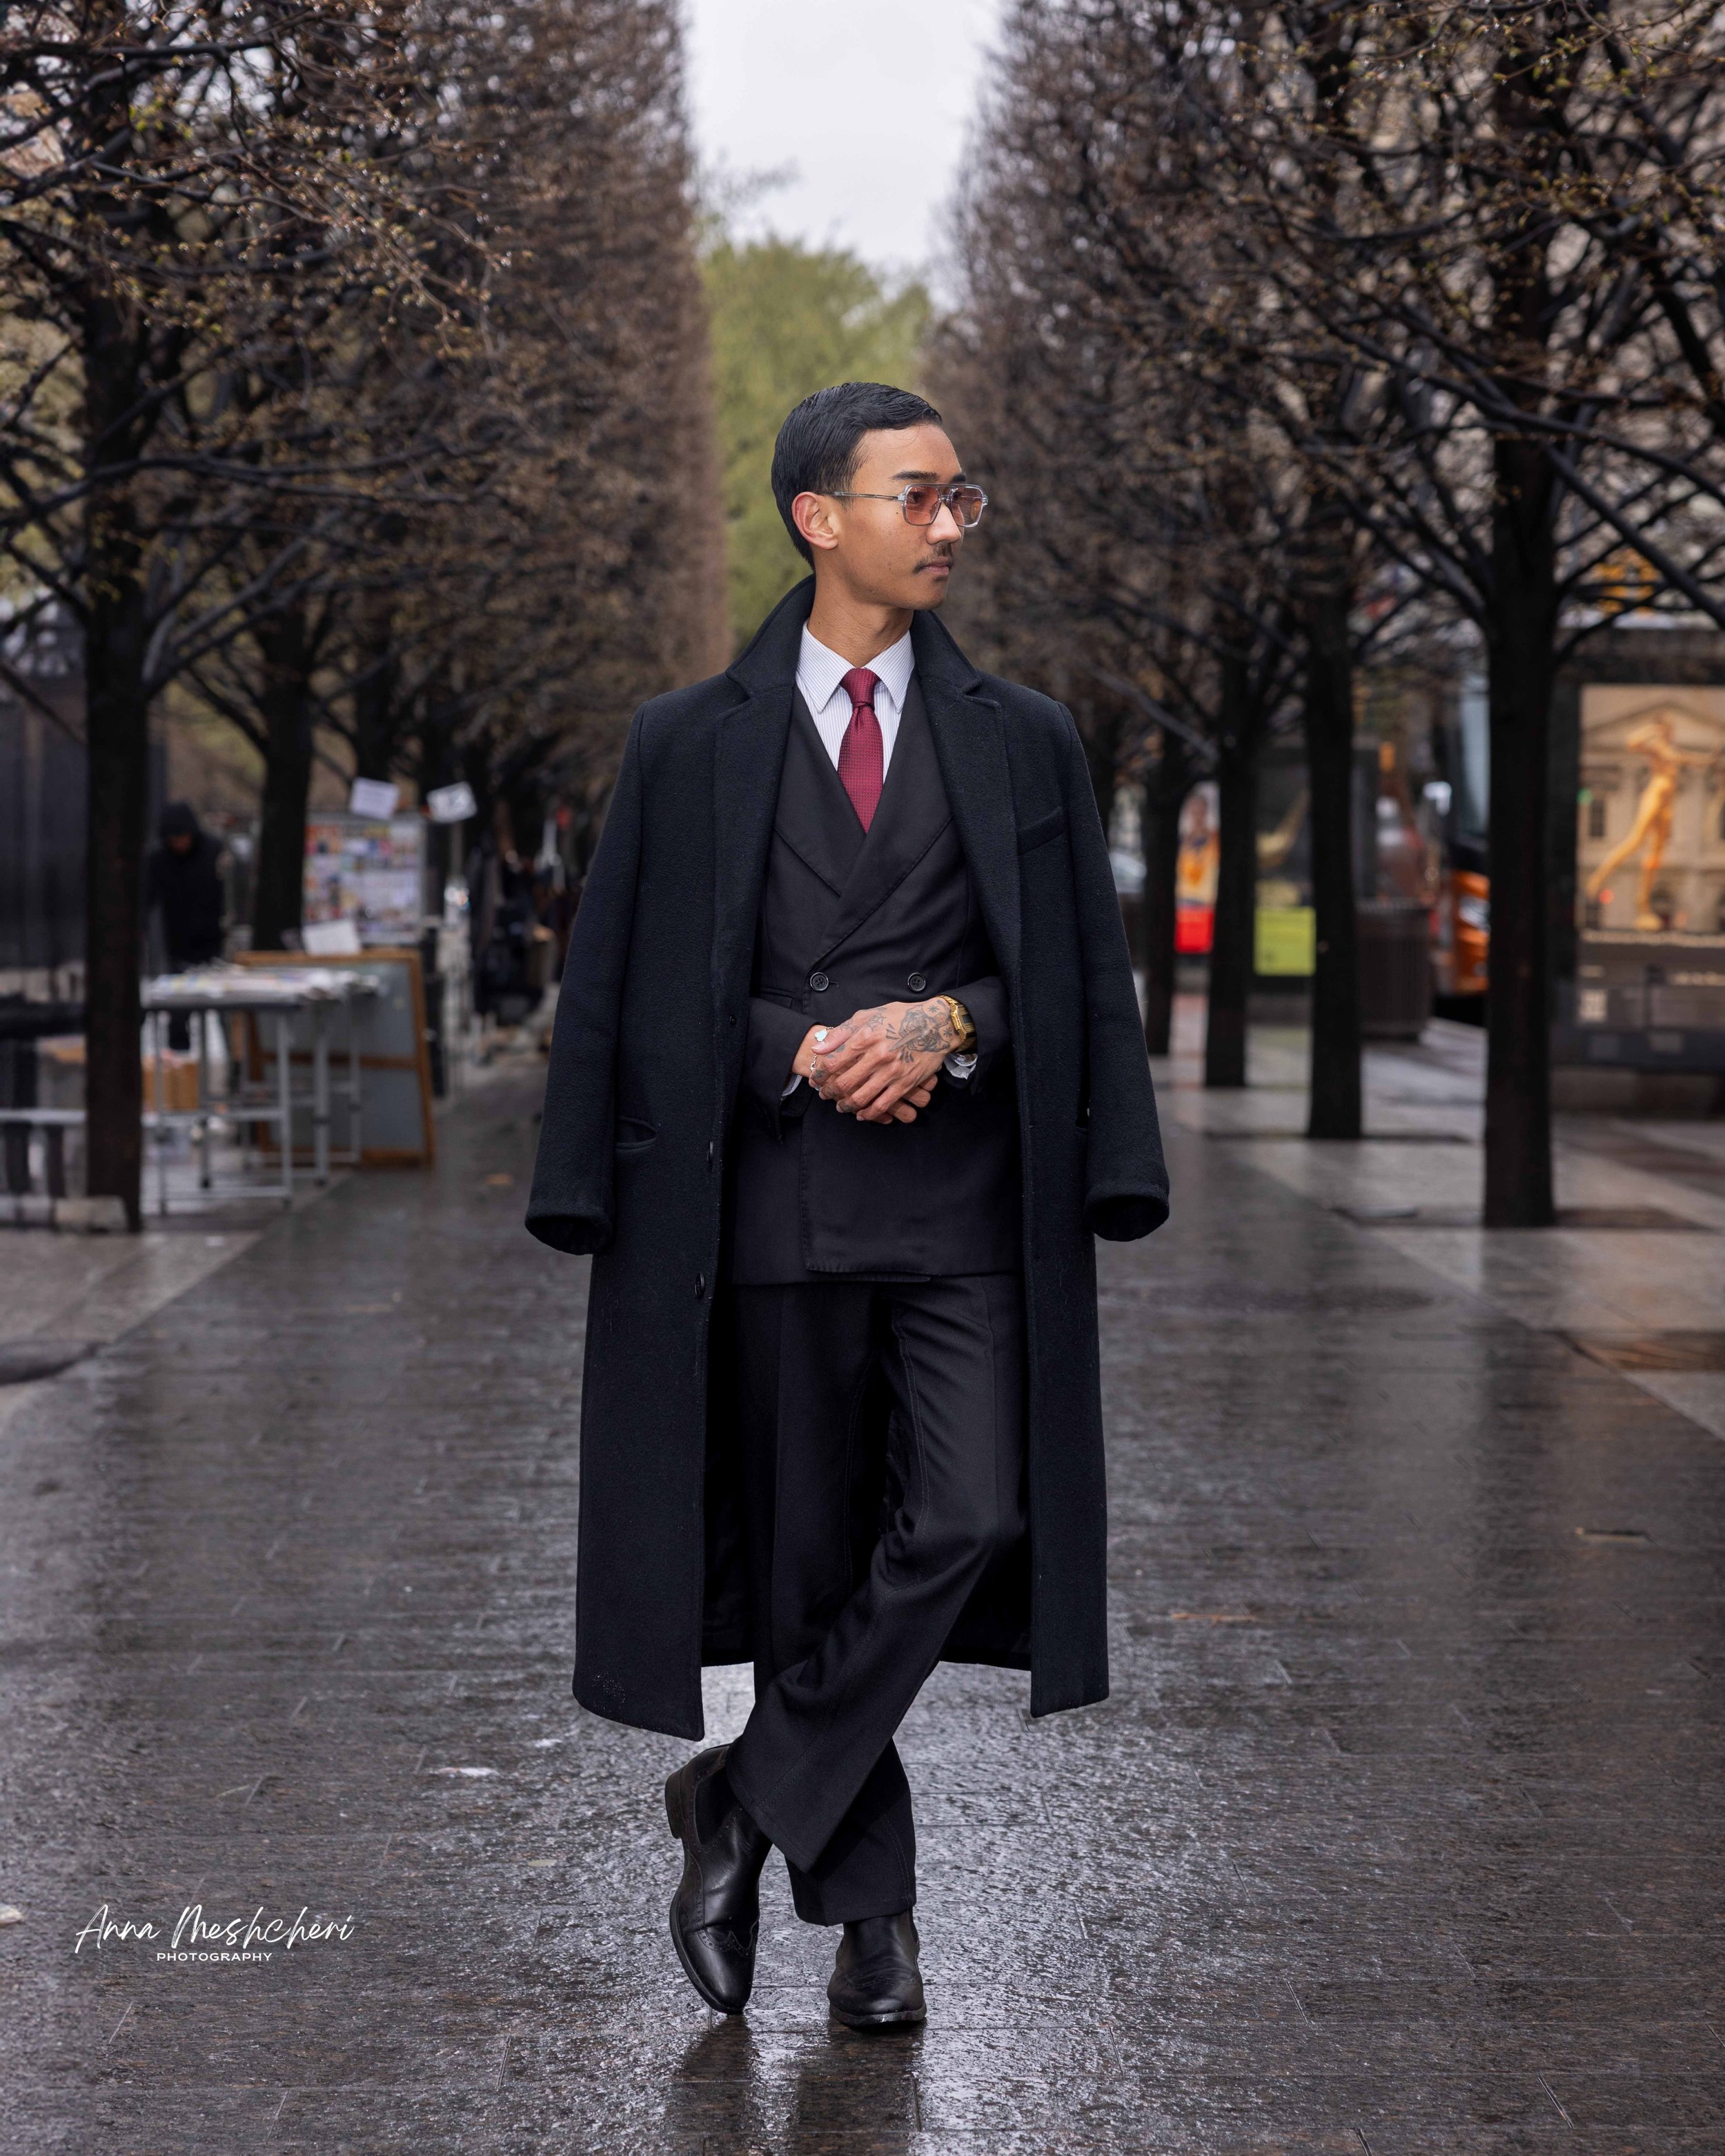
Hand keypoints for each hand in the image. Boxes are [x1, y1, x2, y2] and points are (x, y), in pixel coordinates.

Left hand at [811, 999, 962, 1123]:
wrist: (935, 1024)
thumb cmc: (899, 1017)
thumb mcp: (868, 1015)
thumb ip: (841, 1032)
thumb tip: (818, 1048)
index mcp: (865, 1037)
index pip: (833, 1061)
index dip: (819, 1074)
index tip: (815, 1079)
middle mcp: (877, 1055)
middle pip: (844, 1082)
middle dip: (829, 1092)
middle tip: (824, 1095)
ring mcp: (892, 1071)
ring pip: (861, 1097)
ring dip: (846, 1105)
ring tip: (840, 1106)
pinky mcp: (906, 1083)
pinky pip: (883, 1104)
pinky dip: (869, 1113)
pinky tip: (861, 1114)